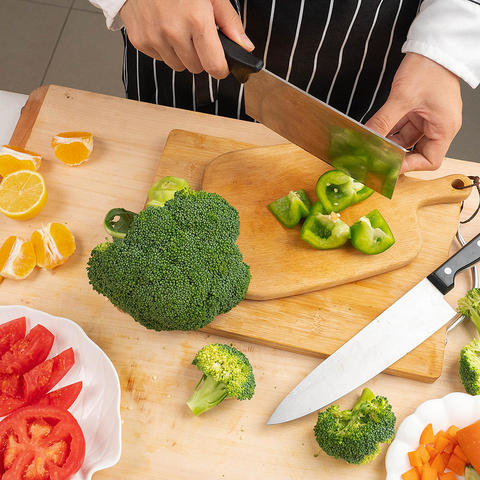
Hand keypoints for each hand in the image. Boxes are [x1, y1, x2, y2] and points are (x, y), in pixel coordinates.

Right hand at [120, 0, 253, 78]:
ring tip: (178, 29)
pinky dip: (164, 48)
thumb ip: (229, 22)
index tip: (222, 65)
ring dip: (181, 54)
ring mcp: (154, 37)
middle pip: (196, 68)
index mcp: (196, 20)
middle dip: (200, 56)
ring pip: (177, 65)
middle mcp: (174, 32)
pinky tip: (163, 27)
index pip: (214, 66)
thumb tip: (245, 47)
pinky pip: (159, 58)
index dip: (221, 69)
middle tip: (196, 35)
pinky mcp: (139, 40)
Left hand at [365, 52, 461, 172]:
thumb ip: (383, 122)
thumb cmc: (429, 68)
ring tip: (371, 145)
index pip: (430, 160)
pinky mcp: (418, 111)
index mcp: (444, 128)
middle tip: (376, 157)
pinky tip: (375, 132)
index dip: (409, 166)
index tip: (389, 166)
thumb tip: (367, 139)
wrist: (434, 45)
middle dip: (396, 154)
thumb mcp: (402, 98)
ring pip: (406, 140)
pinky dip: (389, 130)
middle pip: (417, 152)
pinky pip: (402, 127)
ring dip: (389, 142)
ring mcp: (428, 118)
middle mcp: (438, 126)